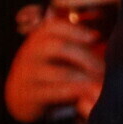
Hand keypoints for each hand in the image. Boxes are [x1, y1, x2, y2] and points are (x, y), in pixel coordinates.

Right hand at [3, 7, 106, 123]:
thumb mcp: (56, 52)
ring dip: (85, 77)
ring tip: (99, 83)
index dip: (76, 30)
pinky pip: (57, 92)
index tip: (95, 37)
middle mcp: (29, 52)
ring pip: (61, 72)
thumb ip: (73, 42)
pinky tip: (87, 95)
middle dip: (86, 56)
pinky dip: (76, 92)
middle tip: (102, 68)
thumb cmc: (48, 70)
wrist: (21, 97)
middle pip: (59, 46)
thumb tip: (97, 36)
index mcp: (37, 38)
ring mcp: (26, 74)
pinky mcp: (28, 95)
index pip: (54, 26)